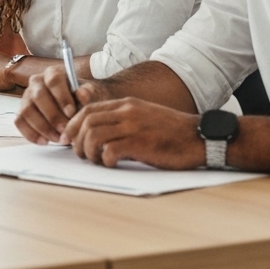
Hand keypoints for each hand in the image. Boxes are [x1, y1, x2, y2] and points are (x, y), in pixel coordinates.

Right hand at [16, 68, 109, 143]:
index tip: (71, 113)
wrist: (77, 107)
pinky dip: (31, 134)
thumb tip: (82, 95)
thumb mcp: (92, 94)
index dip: (62, 97)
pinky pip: (19, 122)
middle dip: (52, 117)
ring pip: (27, 111)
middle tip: (66, 131)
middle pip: (39, 97)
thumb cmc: (83, 99)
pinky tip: (45, 142)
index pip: (54, 81)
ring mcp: (26, 96)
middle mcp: (36, 82)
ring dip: (43, 128)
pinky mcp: (21, 111)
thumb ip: (88, 93)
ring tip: (59, 139)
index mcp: (53, 73)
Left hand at [62, 97, 204, 168]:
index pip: (88, 110)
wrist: (200, 137)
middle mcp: (126, 112)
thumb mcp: (143, 116)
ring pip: (93, 135)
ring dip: (88, 151)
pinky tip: (111, 164)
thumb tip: (97, 134)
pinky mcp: (141, 144)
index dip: (73, 124)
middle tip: (80, 153)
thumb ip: (122, 119)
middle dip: (77, 139)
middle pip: (86, 122)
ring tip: (94, 160)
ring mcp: (133, 127)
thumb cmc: (171, 132)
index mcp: (126, 104)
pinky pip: (110, 151)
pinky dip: (105, 159)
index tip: (70, 138)